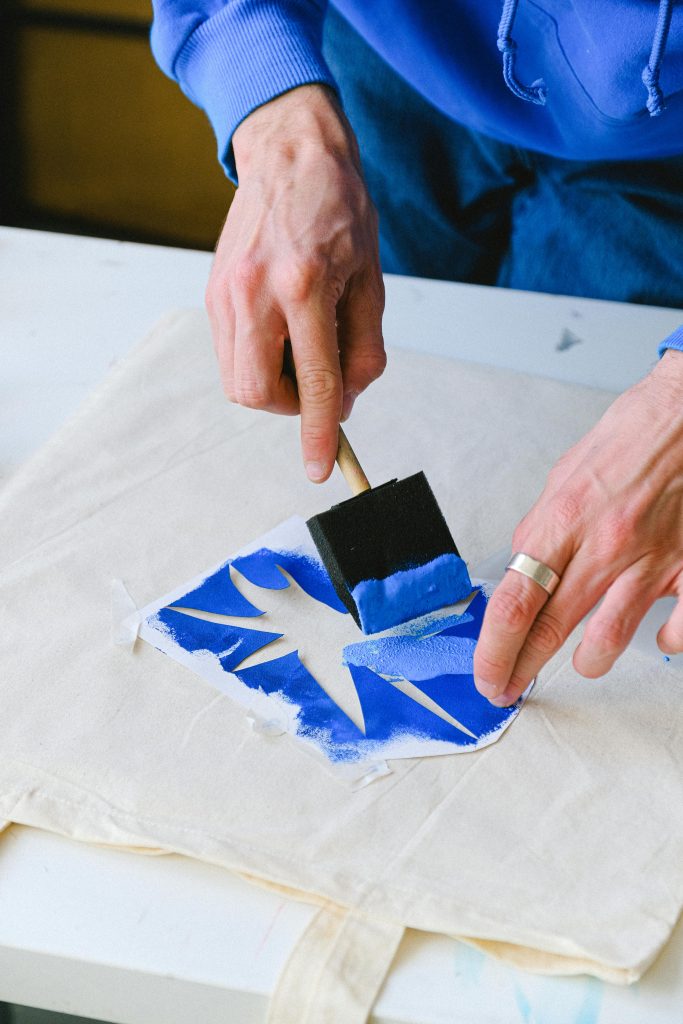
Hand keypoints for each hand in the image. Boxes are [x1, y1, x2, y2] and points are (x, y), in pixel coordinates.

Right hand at [206, 85, 385, 481]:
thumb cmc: (340, 211)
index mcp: (303, 285)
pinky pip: (231, 355)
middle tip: (316, 378)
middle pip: (258, 394)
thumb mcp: (371, 281)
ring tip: (300, 342)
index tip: (321, 467)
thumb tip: (345, 403)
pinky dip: (259, 361)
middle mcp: (255, 291)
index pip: (313, 381)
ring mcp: (225, 293)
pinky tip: (281, 328)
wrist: (290, 153)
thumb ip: (362, 349)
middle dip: (291, 406)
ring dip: (274, 384)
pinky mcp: (213, 293)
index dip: (318, 432)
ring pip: (238, 381)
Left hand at [473, 350, 682, 704]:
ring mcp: (650, 561)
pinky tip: (655, 634)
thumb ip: (542, 531)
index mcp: (563, 519)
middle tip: (507, 687)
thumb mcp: (562, 479)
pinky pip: (676, 631)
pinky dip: (663, 640)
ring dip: (588, 659)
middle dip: (521, 668)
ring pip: (607, 640)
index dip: (493, 650)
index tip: (486, 673)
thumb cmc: (628, 440)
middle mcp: (604, 545)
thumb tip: (523, 571)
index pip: (514, 603)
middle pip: (548, 629)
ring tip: (582, 657)